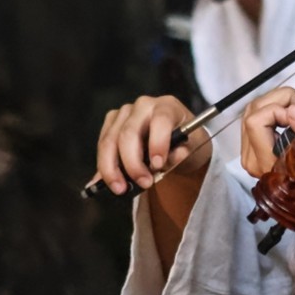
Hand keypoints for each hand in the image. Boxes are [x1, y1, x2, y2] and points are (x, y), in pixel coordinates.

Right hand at [93, 95, 210, 194]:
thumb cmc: (185, 141)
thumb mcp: (192, 148)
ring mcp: (124, 113)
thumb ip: (179, 154)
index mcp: (168, 106)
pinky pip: (102, 145)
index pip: (161, 120)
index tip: (157, 165)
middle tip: (143, 183)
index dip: (158, 143)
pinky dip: (103, 166)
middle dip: (132, 163)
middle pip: (129, 133)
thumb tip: (162, 163)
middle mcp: (144, 105)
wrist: (177, 137)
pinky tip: (104, 182)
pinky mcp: (111, 123)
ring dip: (112, 168)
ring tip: (121, 188)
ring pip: (110, 141)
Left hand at [241, 87, 294, 203]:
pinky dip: (274, 110)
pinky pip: (257, 119)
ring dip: (277, 102)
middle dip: (279, 100)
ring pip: (252, 112)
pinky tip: (292, 115)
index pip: (256, 121)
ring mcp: (251, 154)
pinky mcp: (255, 149)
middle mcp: (252, 159)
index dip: (279, 108)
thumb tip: (292, 110)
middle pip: (252, 112)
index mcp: (267, 162)